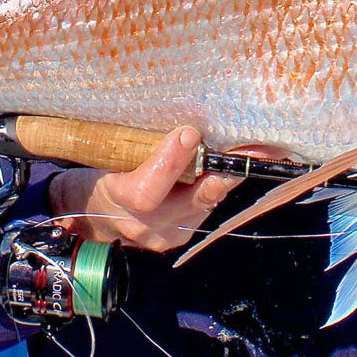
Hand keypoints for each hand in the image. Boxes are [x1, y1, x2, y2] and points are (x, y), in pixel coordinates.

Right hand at [47, 126, 240, 252]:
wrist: (94, 214)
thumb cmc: (100, 172)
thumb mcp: (106, 153)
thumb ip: (134, 142)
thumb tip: (176, 120)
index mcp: (116, 199)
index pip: (145, 192)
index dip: (170, 163)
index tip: (188, 134)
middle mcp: (142, 225)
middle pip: (190, 203)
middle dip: (222, 172)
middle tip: (252, 148)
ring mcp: (164, 235)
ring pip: (205, 206)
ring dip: (230, 177)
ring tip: (261, 151)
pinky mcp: (180, 235)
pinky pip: (206, 209)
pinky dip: (220, 184)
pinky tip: (238, 165)